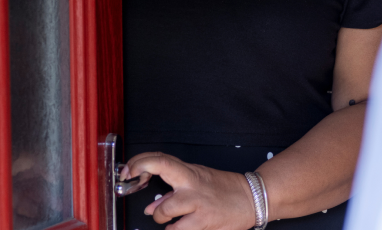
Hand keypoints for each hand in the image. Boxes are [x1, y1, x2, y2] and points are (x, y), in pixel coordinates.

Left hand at [122, 152, 257, 229]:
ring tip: (169, 220)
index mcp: (189, 173)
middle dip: (139, 171)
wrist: (254, 198)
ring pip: (164, 211)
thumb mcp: (199, 185)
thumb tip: (151, 207)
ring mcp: (197, 202)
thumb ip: (173, 194)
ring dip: (161, 217)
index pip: (160, 159)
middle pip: (160, 168)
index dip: (140, 161)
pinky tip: (181, 228)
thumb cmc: (226, 191)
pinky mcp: (204, 221)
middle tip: (134, 187)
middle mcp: (191, 183)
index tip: (127, 170)